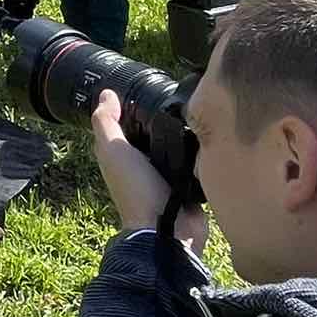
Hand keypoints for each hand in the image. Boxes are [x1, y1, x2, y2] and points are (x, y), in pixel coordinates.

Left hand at [92, 90, 208, 251]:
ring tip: (197, 110)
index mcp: (122, 156)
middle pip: (152, 133)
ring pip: (174, 144)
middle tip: (179, 95)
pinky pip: (194, 160)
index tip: (146, 86)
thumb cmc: (137, 190)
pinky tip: (210, 133)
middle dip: (162, 118)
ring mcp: (166, 174)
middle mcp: (143, 164)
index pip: (125, 124)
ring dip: (183, 133)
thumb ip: (106, 123)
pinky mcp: (189, 182)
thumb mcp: (114, 151)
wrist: (170, 230)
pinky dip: (199, 150)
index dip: (131, 107)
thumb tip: (106, 94)